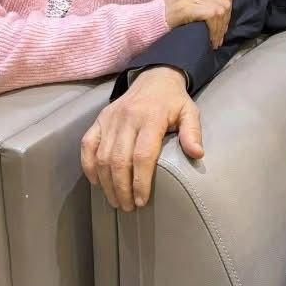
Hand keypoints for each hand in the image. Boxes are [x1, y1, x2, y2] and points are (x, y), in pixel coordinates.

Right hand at [81, 67, 202, 211]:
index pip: (142, 155)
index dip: (140, 181)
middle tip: (128, 207)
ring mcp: (110, 119)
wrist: (154, 77)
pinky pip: (87, 145)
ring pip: (102, 156)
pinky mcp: (99, 120)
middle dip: (122, 188)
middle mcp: (126, 118)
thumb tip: (197, 154)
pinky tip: (97, 183)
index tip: (142, 200)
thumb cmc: (173, 101)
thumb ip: (192, 133)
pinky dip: (88, 166)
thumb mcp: (190, 112)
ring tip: (116, 201)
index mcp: (150, 118)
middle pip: (119, 160)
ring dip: (107, 183)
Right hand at [163, 0, 232, 48]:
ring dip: (220, 28)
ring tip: (216, 40)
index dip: (228, 11)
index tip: (223, 25)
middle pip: (225, 2)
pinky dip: (214, 30)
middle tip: (220, 35)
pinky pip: (211, 16)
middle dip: (226, 22)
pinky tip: (211, 39)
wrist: (153, 19)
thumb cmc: (171, 11)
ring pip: (220, 10)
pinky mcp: (188, 6)